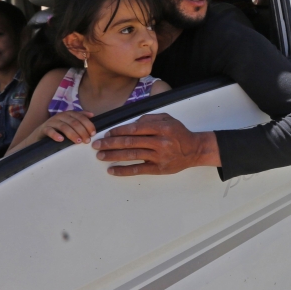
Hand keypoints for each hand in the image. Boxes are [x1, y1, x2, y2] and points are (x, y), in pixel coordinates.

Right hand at [37, 111, 95, 143]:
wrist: (40, 134)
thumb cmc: (58, 129)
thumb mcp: (69, 122)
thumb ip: (80, 118)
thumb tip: (92, 115)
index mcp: (68, 114)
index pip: (80, 117)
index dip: (88, 125)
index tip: (93, 133)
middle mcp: (61, 116)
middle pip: (74, 122)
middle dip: (82, 131)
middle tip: (87, 140)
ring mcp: (52, 122)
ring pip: (64, 127)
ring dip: (72, 134)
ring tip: (78, 141)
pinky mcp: (44, 129)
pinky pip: (50, 131)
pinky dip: (56, 135)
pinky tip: (61, 140)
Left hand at [92, 113, 220, 175]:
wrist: (194, 150)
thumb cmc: (179, 133)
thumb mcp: (168, 119)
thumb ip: (150, 118)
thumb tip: (132, 124)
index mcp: (161, 128)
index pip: (135, 129)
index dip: (118, 131)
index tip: (107, 133)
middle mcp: (160, 142)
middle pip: (130, 142)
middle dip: (110, 144)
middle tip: (96, 145)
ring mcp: (159, 157)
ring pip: (132, 156)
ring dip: (113, 156)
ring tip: (100, 156)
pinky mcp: (159, 169)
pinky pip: (138, 170)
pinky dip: (124, 171)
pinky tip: (112, 170)